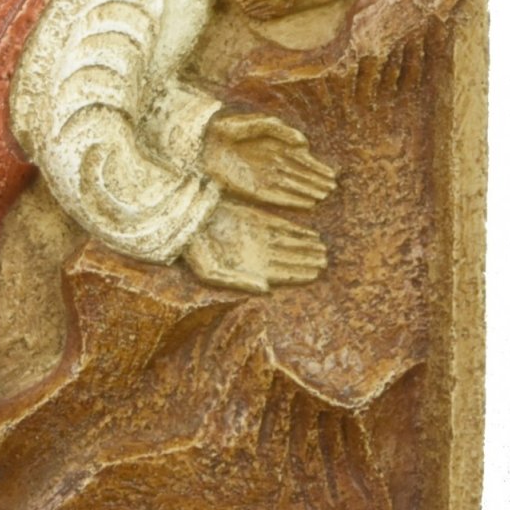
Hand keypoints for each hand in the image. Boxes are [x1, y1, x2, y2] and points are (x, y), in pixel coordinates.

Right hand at [183, 201, 326, 293]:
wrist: (183, 221)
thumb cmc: (193, 250)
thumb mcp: (210, 271)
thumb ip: (238, 282)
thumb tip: (268, 289)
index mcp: (248, 267)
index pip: (281, 274)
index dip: (301, 274)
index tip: (318, 273)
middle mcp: (255, 254)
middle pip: (289, 259)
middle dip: (308, 260)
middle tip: (326, 260)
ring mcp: (256, 237)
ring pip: (289, 244)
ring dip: (307, 247)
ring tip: (323, 250)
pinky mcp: (253, 220)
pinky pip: (280, 227)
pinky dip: (296, 232)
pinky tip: (310, 234)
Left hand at [203, 111, 336, 208]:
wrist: (202, 140)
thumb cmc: (227, 127)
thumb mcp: (257, 124)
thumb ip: (281, 130)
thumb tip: (304, 144)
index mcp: (271, 146)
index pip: (299, 159)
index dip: (316, 167)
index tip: (332, 174)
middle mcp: (269, 163)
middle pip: (298, 174)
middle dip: (315, 181)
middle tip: (333, 188)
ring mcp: (261, 177)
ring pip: (291, 186)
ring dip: (308, 191)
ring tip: (325, 195)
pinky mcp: (251, 189)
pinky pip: (277, 197)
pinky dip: (293, 200)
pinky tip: (307, 203)